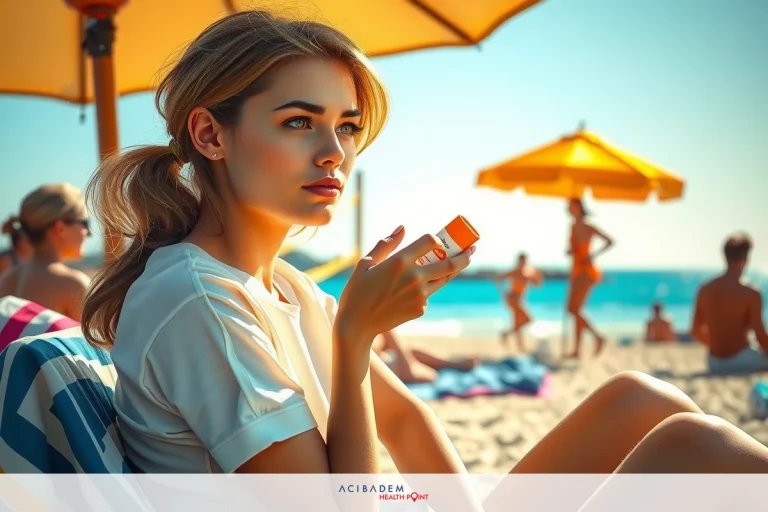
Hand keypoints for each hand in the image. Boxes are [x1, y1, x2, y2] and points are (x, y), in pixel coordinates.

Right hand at [335, 226, 473, 346]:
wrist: (357, 325)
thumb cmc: (357, 291)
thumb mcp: (366, 263)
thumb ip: (386, 244)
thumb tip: (402, 228)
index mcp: (400, 262)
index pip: (430, 242)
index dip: (436, 239)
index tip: (438, 240)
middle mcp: (414, 277)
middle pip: (450, 262)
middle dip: (464, 255)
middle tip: (472, 249)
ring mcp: (420, 295)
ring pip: (445, 279)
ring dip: (456, 269)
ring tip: (464, 260)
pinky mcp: (420, 309)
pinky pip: (429, 294)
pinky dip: (428, 288)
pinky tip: (416, 288)